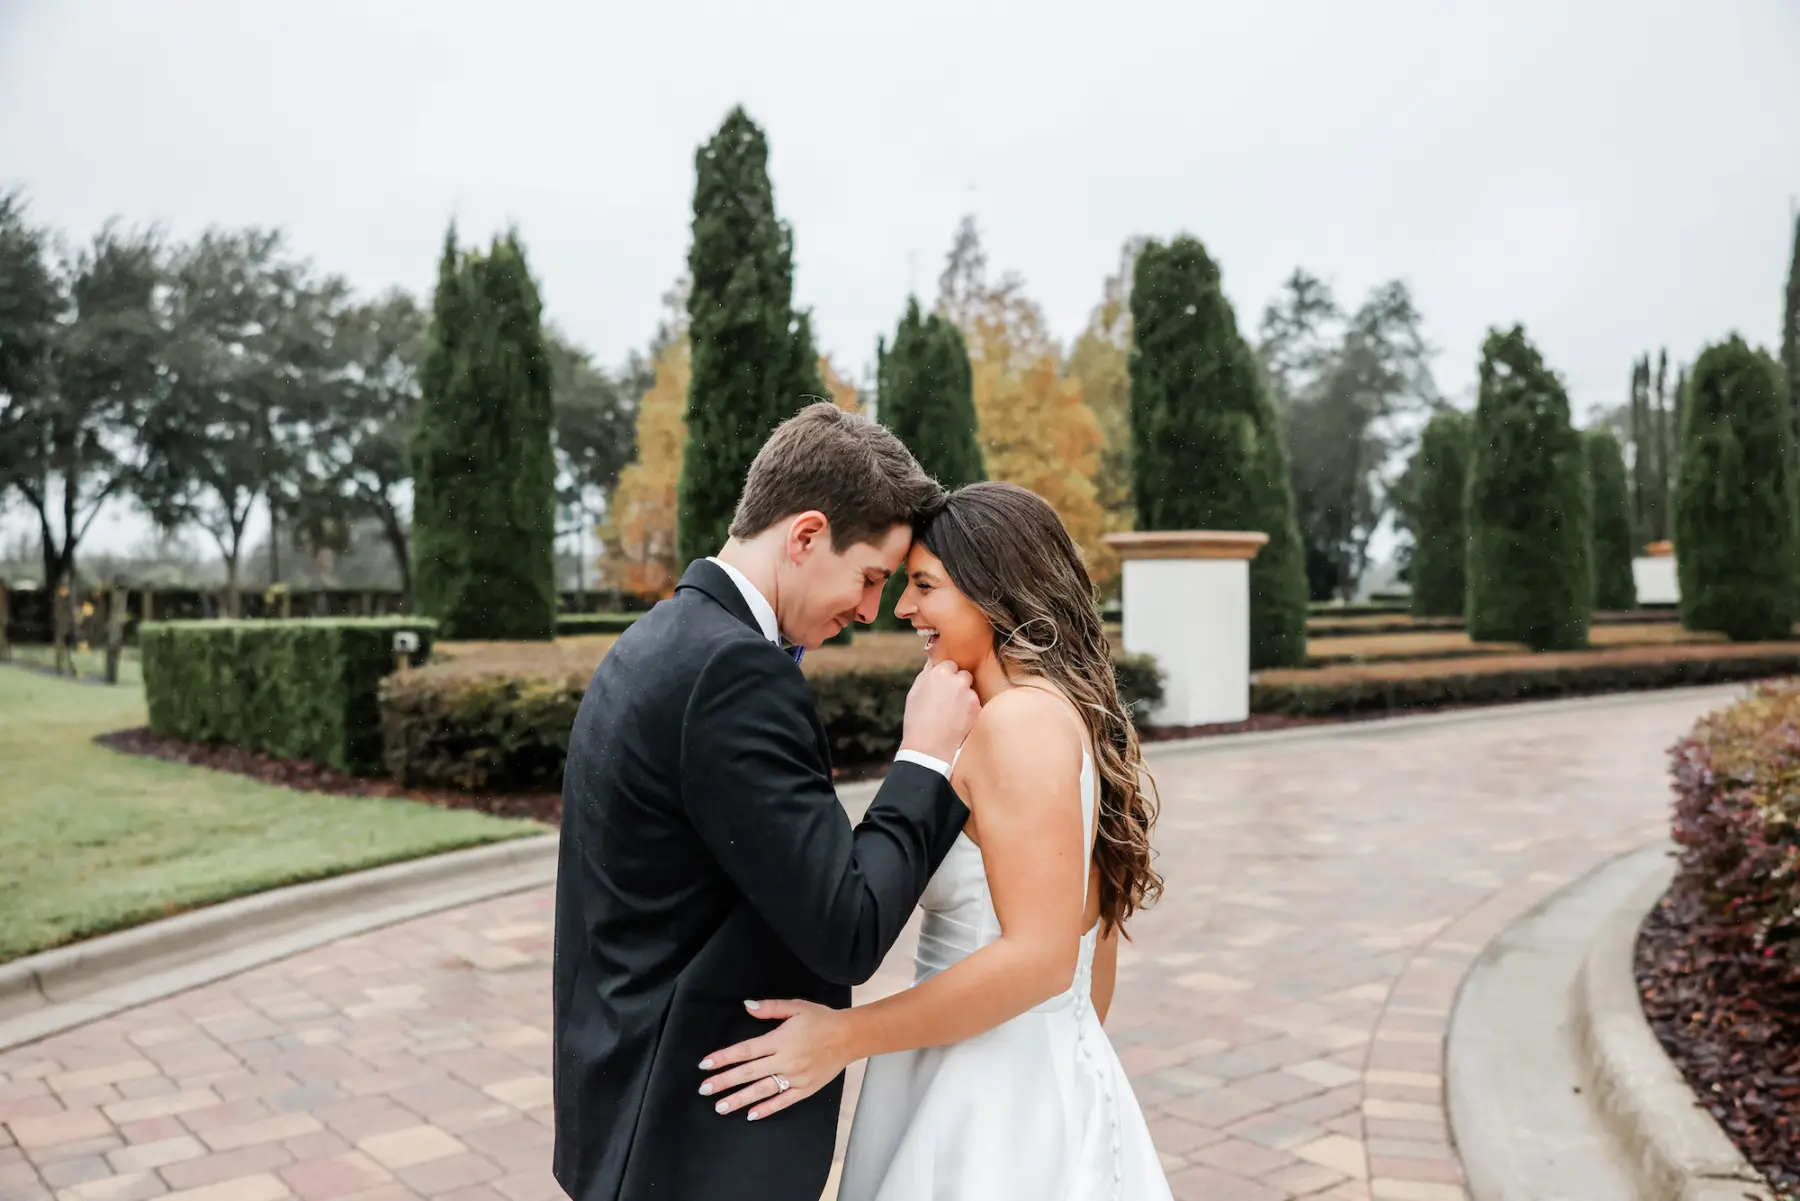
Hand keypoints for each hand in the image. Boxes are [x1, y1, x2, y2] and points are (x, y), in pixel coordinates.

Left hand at [697, 999, 854, 1120]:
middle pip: (748, 1073)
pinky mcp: (805, 1089)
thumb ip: (770, 1008)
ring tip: (720, 1107)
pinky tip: (751, 1115)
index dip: (724, 1058)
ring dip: (739, 1099)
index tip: (705, 1065)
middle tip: (704, 1090)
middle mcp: (785, 1060)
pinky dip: (767, 1109)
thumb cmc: (822, 1019)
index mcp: (780, 1040)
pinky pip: (783, 1101)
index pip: (745, 1051)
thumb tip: (747, 1006)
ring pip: (762, 1090)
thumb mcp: (796, 1007)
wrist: (850, 1036)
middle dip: (724, 1082)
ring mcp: (795, 1077)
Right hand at [900, 659, 978, 763]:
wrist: (929, 747)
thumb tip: (934, 663)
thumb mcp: (914, 692)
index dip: (946, 676)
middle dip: (958, 684)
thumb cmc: (917, 720)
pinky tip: (958, 721)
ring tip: (951, 714)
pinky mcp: (977, 708)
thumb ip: (927, 674)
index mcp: (940, 673)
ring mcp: (969, 694)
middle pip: (964, 675)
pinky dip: (969, 711)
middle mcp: (957, 680)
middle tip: (948, 700)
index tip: (941, 687)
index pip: (950, 664)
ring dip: (965, 697)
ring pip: (971, 690)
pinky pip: (975, 704)